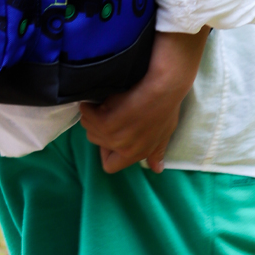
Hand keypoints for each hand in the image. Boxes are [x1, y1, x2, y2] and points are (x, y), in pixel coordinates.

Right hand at [79, 28, 208, 174]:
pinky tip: (98, 98)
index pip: (109, 165)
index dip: (106, 149)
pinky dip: (89, 105)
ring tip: (105, 101)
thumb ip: (156, 151)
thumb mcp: (165, 132)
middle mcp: (125, 149)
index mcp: (137, 154)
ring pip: (89, 126)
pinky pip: (87, 115)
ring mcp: (116, 137)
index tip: (110, 131)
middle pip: (95, 140)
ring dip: (93, 113)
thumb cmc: (166, 105)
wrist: (164, 86)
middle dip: (98, 125)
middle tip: (108, 109)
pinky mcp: (108, 122)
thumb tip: (157, 169)